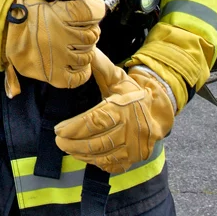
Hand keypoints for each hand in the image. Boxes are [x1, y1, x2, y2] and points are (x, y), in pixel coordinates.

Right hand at [1, 0, 107, 97]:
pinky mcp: (57, 76)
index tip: (95, 11)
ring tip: (74, 47)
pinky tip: (75, 63)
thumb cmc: (21, 18)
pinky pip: (80, 76)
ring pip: (88, 55)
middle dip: (89, 31)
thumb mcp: (40, 0)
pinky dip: (82, 70)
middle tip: (80, 30)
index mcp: (60, 15)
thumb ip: (62, 1)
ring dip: (85, 50)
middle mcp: (63, 36)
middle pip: (93, 34)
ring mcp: (61, 58)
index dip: (97, 10)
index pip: (94, 12)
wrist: (1, 37)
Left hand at [54, 56, 174, 172]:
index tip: (58, 130)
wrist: (158, 112)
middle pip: (98, 142)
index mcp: (125, 108)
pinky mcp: (134, 159)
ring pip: (104, 155)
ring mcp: (134, 147)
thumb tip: (86, 50)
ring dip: (82, 154)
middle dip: (74, 143)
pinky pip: (112, 165)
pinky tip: (85, 156)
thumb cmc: (132, 94)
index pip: (95, 121)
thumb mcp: (117, 78)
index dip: (74, 127)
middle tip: (59, 141)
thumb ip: (100, 66)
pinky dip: (96, 162)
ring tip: (68, 148)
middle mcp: (132, 129)